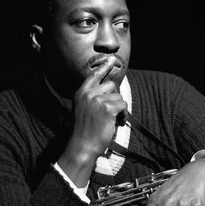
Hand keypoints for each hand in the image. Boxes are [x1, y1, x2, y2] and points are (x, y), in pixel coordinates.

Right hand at [57, 56, 127, 186]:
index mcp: (81, 93)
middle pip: (111, 85)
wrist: (82, 146)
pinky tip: (117, 122)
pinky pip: (123, 105)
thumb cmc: (84, 131)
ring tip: (113, 120)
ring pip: (118, 96)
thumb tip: (110, 90)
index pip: (94, 76)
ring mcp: (98, 100)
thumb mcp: (83, 110)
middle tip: (113, 111)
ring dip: (120, 109)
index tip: (112, 59)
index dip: (104, 67)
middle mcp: (88, 94)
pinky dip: (123, 115)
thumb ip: (91, 98)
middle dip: (115, 97)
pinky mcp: (108, 108)